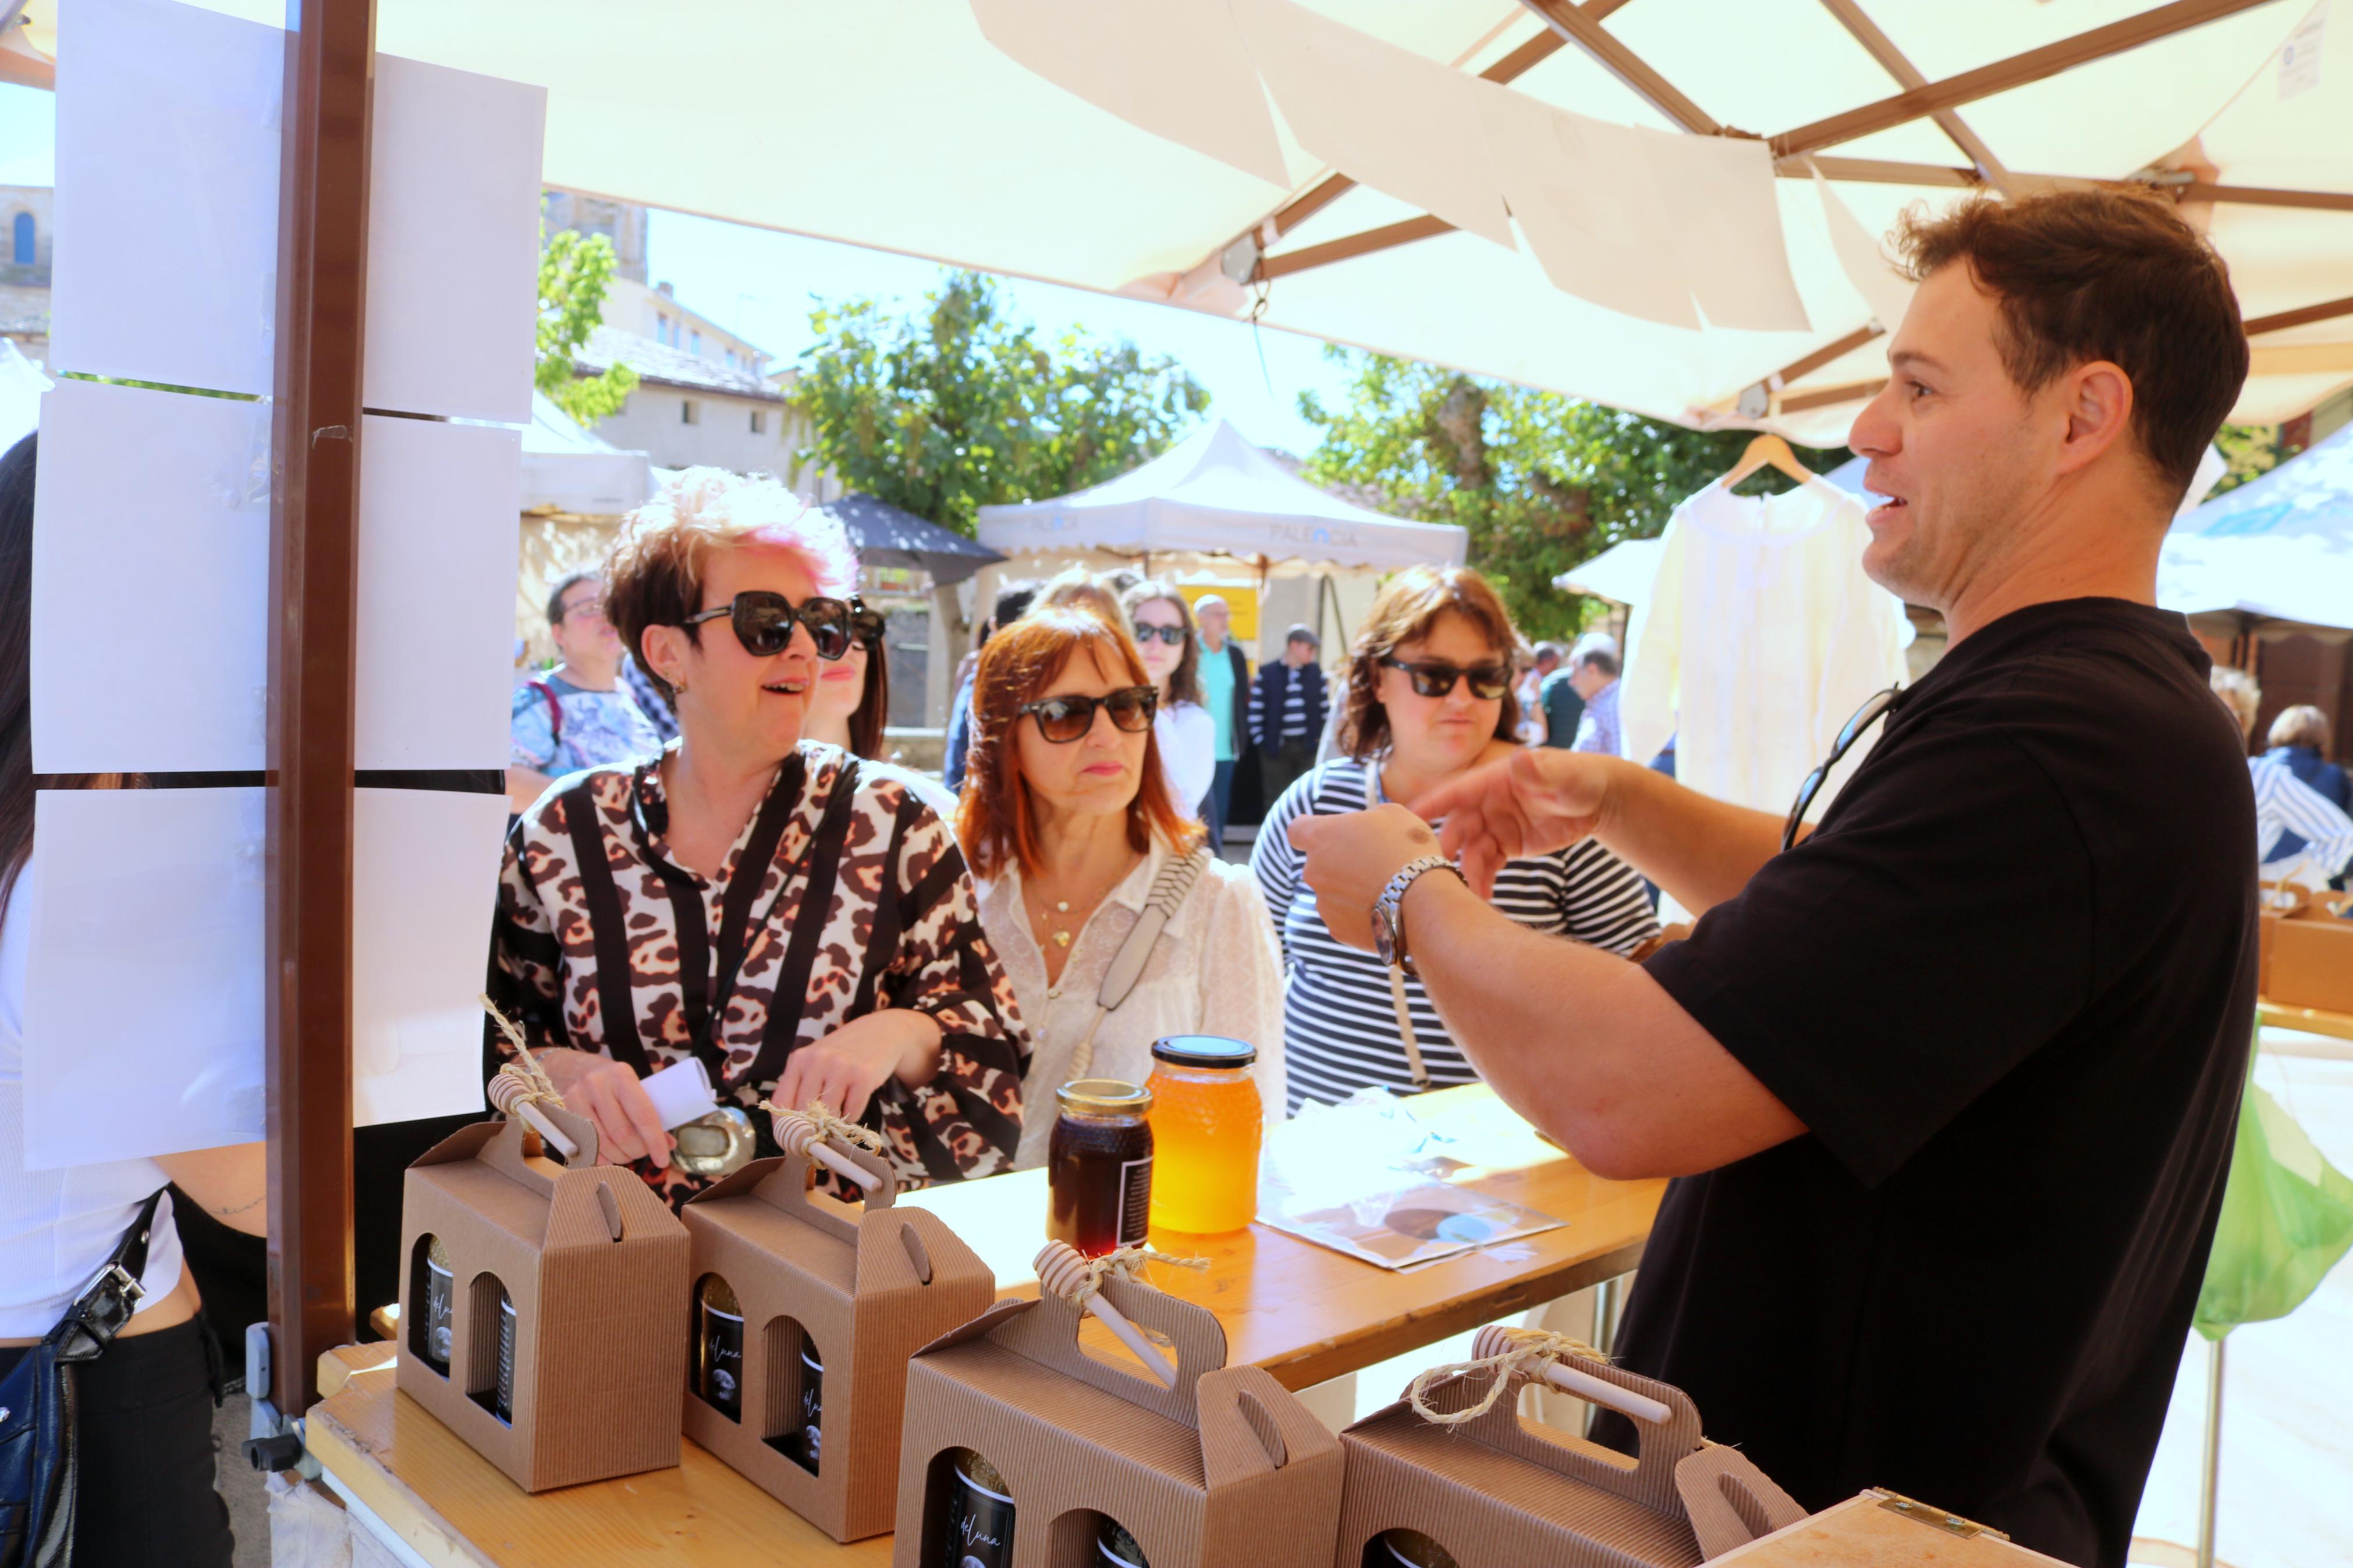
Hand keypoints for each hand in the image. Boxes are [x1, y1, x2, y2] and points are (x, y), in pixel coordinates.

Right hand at [537, 1048, 671, 1168]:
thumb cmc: (608, 1080)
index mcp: (621, 1075)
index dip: (654, 1141)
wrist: (569, 1068)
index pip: (643, 1114)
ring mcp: (577, 1098)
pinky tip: (609, 1156)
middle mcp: (597, 1085)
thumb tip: (668, 1145)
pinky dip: (602, 1158)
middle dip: (637, 1150)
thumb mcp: (630, 1085)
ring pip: (603, 1143)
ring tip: (627, 1154)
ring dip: (620, 1157)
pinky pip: (585, 1146)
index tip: (663, 1159)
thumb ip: (647, 1112)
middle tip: (642, 1152)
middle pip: (622, 1133)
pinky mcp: (563, 1113)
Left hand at [771, 1009, 943, 1123]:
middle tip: (817, 1137)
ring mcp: (840, 1067)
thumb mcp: (816, 1061)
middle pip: (804, 1112)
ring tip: (837, 1119)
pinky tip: (853, 1106)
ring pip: (828, 1114)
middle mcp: (817, 1061)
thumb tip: (791, 1130)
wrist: (881, 1030)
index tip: (789, 1140)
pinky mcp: (863, 1075)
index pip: (781, 1101)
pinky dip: (852, 1117)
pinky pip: (852, 1112)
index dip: (783, 1127)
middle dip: (810, 1130)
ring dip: (833, 1124)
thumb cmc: (844, 1052)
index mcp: (799, 1059)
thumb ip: (801, 1087)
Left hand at [1287, 804, 1443, 952]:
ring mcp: (1323, 904)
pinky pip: (1345, 916)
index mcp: (1320, 837)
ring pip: (1332, 892)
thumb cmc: (1407, 850)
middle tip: (1372, 862)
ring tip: (1384, 889)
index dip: (1309, 828)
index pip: (1297, 829)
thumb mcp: (1391, 814)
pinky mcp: (1337, 930)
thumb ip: (1366, 818)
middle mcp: (1313, 871)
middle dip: (1338, 861)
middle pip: (1319, 863)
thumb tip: (1363, 828)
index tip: (1326, 831)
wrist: (1422, 902)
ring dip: (1350, 889)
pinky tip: (1384, 909)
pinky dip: (1359, 913)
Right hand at [1410, 748, 1614, 896]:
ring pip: (1471, 851)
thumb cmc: (1580, 777)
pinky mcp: (1507, 846)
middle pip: (1458, 827)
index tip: (1406, 819)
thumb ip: (1542, 770)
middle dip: (1445, 850)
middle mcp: (1488, 803)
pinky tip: (1483, 898)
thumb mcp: (1564, 773)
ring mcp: (1496, 826)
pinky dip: (1483, 880)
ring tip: (1469, 896)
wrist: (1599, 801)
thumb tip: (1520, 760)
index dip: (1431, 805)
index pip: (1456, 792)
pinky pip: (1488, 865)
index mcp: (1495, 780)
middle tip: (1437, 873)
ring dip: (1466, 872)